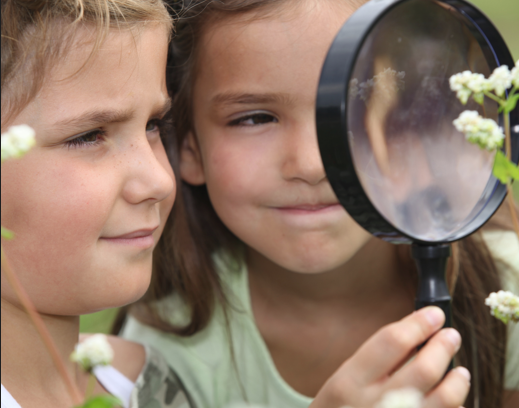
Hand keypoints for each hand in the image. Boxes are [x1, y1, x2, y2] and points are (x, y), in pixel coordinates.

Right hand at [310, 307, 469, 407]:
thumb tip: (415, 331)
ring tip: (460, 372)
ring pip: (444, 399)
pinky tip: (452, 403)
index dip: (418, 324)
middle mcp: (372, 405)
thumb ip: (374, 361)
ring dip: (457, 381)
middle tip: (451, 335)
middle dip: (443, 347)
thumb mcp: (343, 384)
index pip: (391, 342)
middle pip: (423, 369)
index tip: (434, 314)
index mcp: (350, 382)